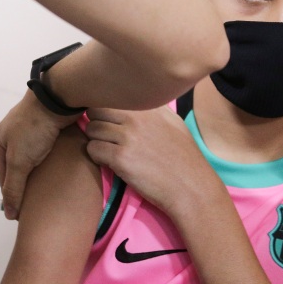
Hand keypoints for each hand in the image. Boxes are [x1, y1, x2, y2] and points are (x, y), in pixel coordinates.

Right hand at [0, 90, 80, 219]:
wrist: (59, 99)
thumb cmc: (34, 129)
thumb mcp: (19, 161)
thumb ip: (13, 187)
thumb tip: (9, 214)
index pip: (2, 174)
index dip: (11, 193)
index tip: (21, 210)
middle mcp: (12, 133)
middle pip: (16, 165)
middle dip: (24, 182)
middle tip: (35, 201)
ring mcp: (30, 128)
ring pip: (32, 156)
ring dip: (37, 171)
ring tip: (46, 187)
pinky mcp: (48, 124)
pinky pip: (45, 148)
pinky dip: (48, 160)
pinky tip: (56, 169)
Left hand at [84, 107, 215, 215]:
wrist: (191, 187)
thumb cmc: (184, 157)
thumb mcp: (174, 123)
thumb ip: (153, 109)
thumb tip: (136, 99)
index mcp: (148, 106)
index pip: (112, 96)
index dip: (106, 109)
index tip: (110, 121)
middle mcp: (136, 117)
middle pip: (96, 110)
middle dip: (96, 122)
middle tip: (106, 137)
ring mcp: (128, 136)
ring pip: (91, 129)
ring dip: (96, 140)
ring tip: (109, 150)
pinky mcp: (120, 158)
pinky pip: (92, 149)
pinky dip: (96, 156)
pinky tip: (110, 162)